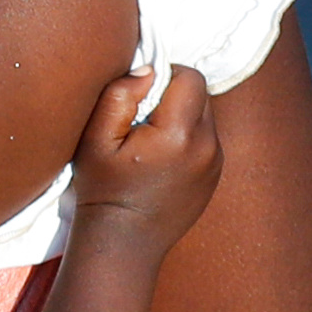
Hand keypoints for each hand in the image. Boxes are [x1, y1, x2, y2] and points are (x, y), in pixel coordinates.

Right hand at [72, 63, 220, 241]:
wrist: (123, 242)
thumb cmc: (104, 188)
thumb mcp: (96, 138)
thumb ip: (120, 95)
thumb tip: (148, 69)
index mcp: (179, 134)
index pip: (190, 77)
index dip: (165, 75)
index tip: (140, 94)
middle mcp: (207, 146)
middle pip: (200, 94)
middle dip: (174, 94)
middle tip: (142, 117)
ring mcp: (215, 163)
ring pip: (205, 115)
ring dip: (181, 116)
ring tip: (151, 141)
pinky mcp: (215, 175)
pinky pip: (206, 138)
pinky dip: (187, 137)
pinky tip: (161, 159)